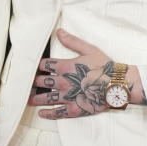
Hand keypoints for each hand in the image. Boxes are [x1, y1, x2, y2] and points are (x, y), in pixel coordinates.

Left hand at [30, 30, 144, 118]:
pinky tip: (41, 113)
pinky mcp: (74, 109)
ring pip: (46, 98)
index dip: (39, 65)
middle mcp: (63, 82)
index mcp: (65, 67)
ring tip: (29, 99)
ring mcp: (68, 97)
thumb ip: (72, 41)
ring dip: (36, 99)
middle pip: (42, 82)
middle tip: (28, 83)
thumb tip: (58, 31)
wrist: (118, 85)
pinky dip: (48, 114)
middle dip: (34, 82)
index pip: (45, 65)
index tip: (36, 67)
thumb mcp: (89, 49)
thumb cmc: (105, 66)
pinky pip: (57, 113)